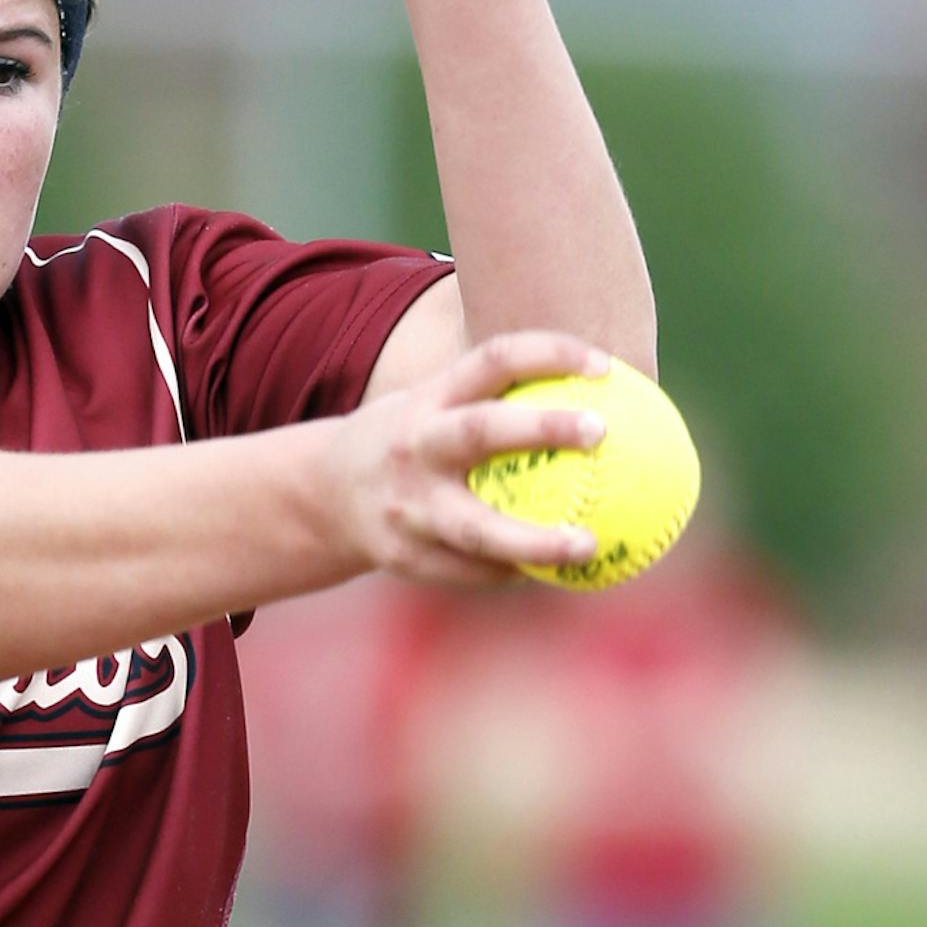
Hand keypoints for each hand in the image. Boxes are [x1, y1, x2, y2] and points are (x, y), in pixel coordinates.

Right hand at [325, 329, 609, 585]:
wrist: (321, 495)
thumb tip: (605, 400)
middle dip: (539, 428)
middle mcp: (414, 447)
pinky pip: (470, 569)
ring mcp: (407, 506)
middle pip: (478, 431)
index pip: (491, 360)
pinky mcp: (404, 554)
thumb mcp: (436, 406)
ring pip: (475, 528)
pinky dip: (513, 572)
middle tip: (601, 432)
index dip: (548, 354)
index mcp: (428, 400)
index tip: (605, 366)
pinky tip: (553, 573)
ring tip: (589, 545)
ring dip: (534, 540)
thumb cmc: (411, 442)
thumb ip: (498, 400)